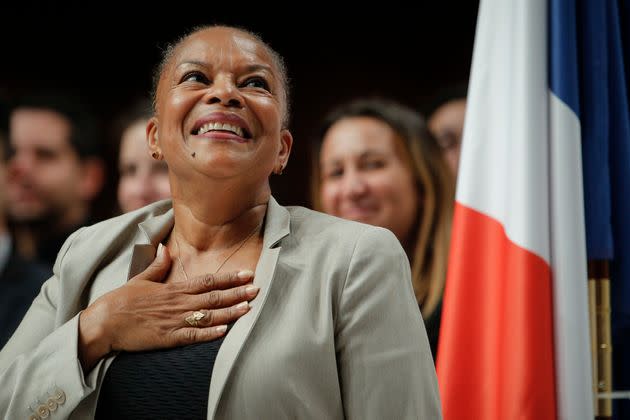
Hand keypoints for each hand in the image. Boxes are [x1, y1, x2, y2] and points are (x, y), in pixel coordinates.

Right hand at [78, 244, 258, 370]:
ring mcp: (173, 321)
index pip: (207, 281)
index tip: (247, 274)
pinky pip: (192, 336)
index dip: (229, 278)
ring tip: (248, 308)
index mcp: (173, 288)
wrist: (103, 323)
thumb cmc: (121, 301)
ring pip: (207, 315)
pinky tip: (224, 332)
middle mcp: (177, 303)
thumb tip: (165, 248)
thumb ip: (157, 265)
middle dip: (237, 293)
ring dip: (230, 312)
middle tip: (257, 289)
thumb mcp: (140, 279)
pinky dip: (209, 334)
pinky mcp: (167, 338)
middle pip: (213, 297)